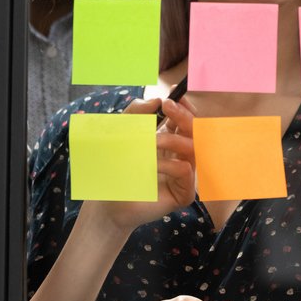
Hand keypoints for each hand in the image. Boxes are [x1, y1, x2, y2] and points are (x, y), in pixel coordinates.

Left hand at [85, 97, 197, 234]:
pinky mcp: (183, 194)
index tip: (172, 97)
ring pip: (193, 149)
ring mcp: (182, 176)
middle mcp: (178, 157)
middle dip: (183, 116)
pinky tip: (152, 166)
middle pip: (195, 132)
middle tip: (167, 107)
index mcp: (168, 142)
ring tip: (150, 142)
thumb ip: (136, 113)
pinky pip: (186, 171)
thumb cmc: (114, 169)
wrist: (106, 202)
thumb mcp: (121, 134)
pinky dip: (169, 164)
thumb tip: (156, 100)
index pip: (183, 122)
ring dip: (172, 140)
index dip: (183, 108)